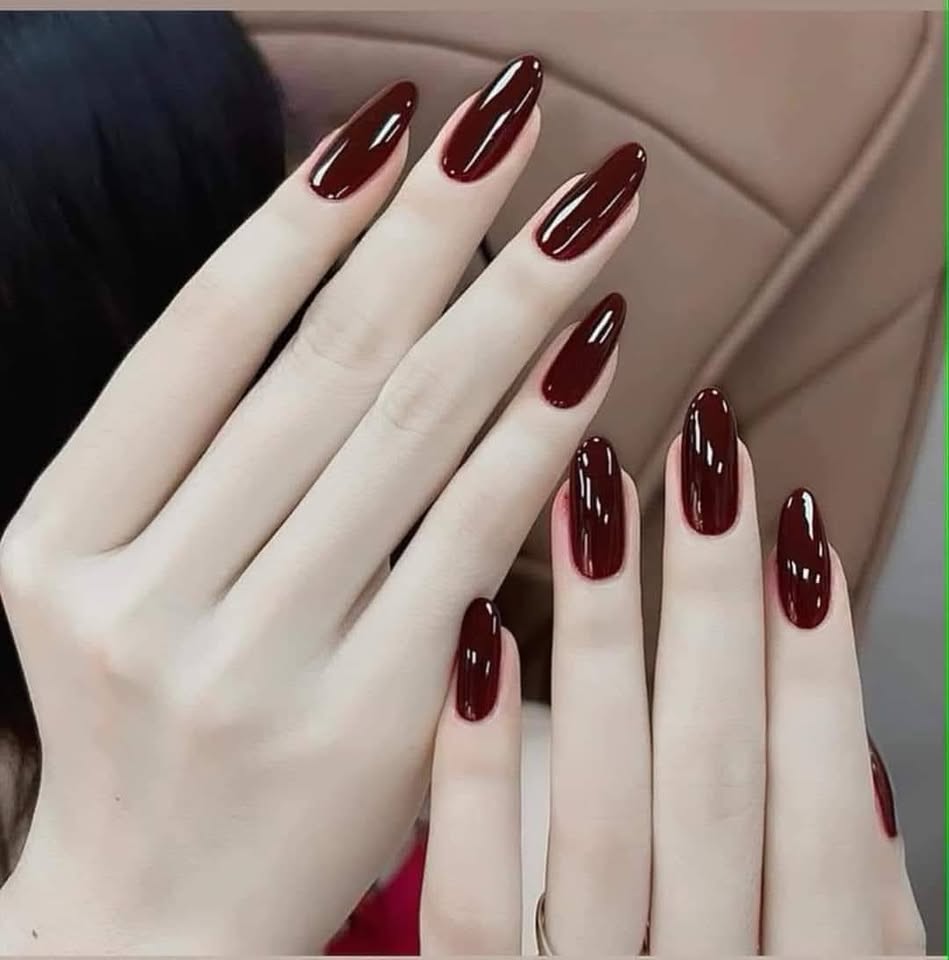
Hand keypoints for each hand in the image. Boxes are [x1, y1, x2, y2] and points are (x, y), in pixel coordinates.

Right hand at [0, 58, 646, 951]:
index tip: (397, 123)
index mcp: (61, 540)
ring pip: (406, 444)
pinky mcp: (365, 728)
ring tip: (589, 216)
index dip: (304, 218)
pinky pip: (466, 548)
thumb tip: (350, 283)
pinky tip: (593, 357)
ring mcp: (253, 668)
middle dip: (436, 227)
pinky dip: (536, 445)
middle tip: (521, 119)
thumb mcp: (113, 577)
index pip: (198, 337)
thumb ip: (206, 448)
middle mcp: (145, 599)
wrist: (151, 921)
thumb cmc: (147, 726)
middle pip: (323, 369)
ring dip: (511, 311)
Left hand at [420, 394, 925, 955]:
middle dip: (713, 593)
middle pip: (712, 766)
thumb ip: (858, 911)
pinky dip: (476, 766)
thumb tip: (844, 754)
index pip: (819, 795)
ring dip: (604, 633)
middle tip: (700, 444)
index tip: (791, 513)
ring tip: (594, 487)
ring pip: (601, 801)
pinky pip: (476, 897)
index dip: (813, 649)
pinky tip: (474, 629)